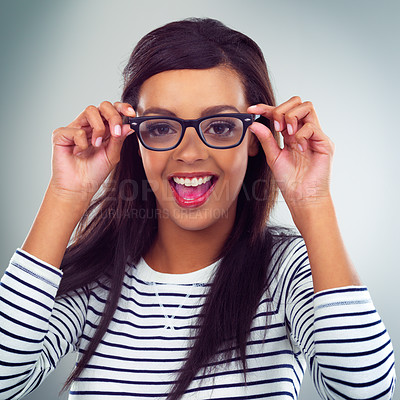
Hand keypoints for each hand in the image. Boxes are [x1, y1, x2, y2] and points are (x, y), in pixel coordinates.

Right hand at [49, 101, 134, 203]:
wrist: (79, 187)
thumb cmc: (95, 172)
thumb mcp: (112, 155)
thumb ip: (119, 139)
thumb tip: (129, 125)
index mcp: (103, 129)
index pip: (113, 110)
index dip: (122, 108)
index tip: (131, 114)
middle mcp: (89, 125)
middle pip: (102, 105)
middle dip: (113, 116)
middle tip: (115, 133)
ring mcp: (75, 128)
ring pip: (90, 111)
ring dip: (98, 129)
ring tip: (96, 145)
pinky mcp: (61, 134)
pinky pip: (76, 130)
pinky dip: (82, 142)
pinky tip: (79, 152)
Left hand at [248, 96, 333, 210]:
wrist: (302, 196)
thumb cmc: (289, 180)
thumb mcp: (273, 157)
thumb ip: (266, 140)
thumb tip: (254, 124)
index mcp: (291, 134)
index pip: (280, 113)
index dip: (266, 108)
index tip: (252, 109)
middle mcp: (303, 132)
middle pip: (297, 103)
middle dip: (282, 109)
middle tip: (276, 126)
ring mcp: (315, 136)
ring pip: (307, 107)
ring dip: (292, 117)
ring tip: (288, 134)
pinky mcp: (324, 143)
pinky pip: (312, 127)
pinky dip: (302, 134)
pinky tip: (299, 148)